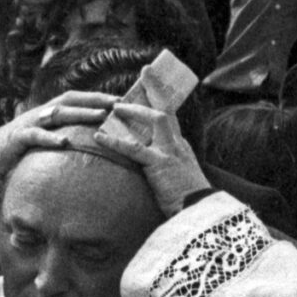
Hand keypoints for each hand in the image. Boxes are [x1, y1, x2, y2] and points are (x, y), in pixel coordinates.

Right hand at [0, 91, 119, 192]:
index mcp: (46, 113)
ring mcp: (27, 124)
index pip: (76, 99)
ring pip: (57, 113)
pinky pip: (35, 136)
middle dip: (96, 99)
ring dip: (80, 113)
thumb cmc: (14, 151)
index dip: (98, 97)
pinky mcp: (16, 138)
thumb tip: (84, 146)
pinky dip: (50, 138)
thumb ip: (58, 138)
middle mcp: (39, 113)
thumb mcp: (39, 142)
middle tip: (119, 103)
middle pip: (70, 100)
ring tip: (101, 115)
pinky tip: (65, 143)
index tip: (122, 100)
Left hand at [93, 99, 210, 212]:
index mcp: (181, 146)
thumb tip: (149, 162)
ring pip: (154, 119)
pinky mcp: (159, 163)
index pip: (170, 120)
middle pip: (165, 111)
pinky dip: (114, 142)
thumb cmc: (185, 198)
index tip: (147, 92)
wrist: (197, 210)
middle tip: (136, 86)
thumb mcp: (179, 175)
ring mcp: (170, 151)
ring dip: (134, 111)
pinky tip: (99, 138)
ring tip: (114, 109)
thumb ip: (167, 163)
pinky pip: (133, 148)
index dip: (157, 105)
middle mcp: (178, 144)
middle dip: (152, 96)